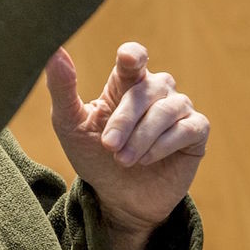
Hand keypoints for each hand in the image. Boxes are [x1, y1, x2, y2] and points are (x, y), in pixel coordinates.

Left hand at [44, 43, 209, 249]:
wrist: (118, 197)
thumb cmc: (93, 155)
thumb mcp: (69, 125)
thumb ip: (62, 89)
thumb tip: (52, 53)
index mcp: (125, 82)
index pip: (134, 57)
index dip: (133, 56)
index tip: (127, 58)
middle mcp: (155, 89)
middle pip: (146, 89)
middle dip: (125, 120)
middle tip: (108, 146)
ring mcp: (178, 108)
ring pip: (168, 109)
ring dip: (142, 137)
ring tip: (124, 160)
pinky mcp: (196, 131)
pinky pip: (188, 128)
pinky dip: (164, 145)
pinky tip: (147, 160)